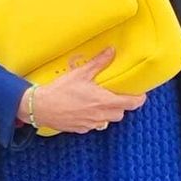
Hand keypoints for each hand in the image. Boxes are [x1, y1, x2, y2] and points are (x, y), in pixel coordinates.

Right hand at [30, 47, 146, 134]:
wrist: (41, 107)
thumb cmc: (60, 90)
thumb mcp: (80, 73)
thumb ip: (98, 63)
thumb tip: (111, 51)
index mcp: (104, 101)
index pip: (131, 104)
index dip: (138, 99)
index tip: (139, 95)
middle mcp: (100, 115)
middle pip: (120, 113)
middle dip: (120, 105)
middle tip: (113, 95)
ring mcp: (91, 124)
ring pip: (107, 121)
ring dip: (106, 113)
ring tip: (97, 103)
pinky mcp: (80, 129)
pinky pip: (93, 125)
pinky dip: (92, 118)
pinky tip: (82, 110)